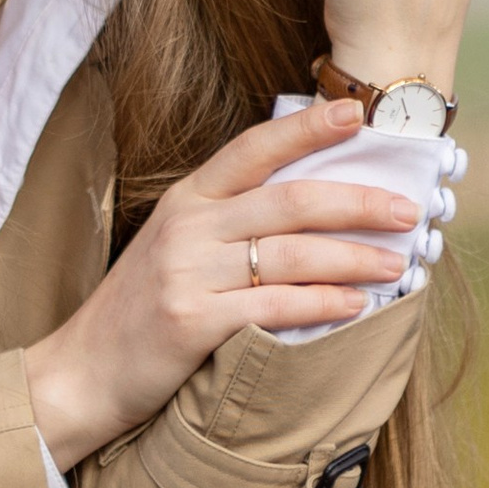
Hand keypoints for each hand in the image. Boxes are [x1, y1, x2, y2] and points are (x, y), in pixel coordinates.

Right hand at [23, 103, 418, 469]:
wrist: (82, 373)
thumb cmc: (140, 311)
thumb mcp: (175, 247)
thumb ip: (228, 223)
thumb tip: (314, 210)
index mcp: (187, 199)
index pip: (253, 149)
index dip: (306, 128)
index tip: (356, 114)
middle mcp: (188, 227)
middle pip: (288, 201)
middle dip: (357, 202)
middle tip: (406, 211)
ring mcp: (187, 272)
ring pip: (290, 253)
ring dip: (353, 257)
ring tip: (395, 264)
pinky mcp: (192, 321)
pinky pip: (274, 305)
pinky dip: (323, 303)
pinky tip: (356, 305)